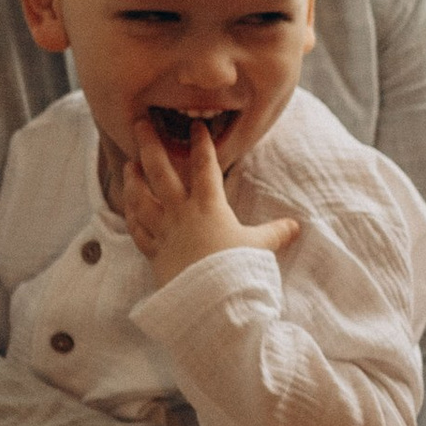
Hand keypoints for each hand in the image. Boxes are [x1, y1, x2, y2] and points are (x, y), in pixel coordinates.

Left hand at [126, 119, 299, 284]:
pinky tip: (130, 209)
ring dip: (133, 180)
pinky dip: (133, 217)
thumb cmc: (237, 270)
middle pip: (160, 172)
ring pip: (141, 199)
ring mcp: (164, 232)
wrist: (212, 302)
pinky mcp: (155, 253)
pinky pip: (138, 230)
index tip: (197, 126)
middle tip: (139, 123)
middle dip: (150, 145)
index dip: (202, 143)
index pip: (205, 166)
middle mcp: (181, 213)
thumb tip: (295, 226)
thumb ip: (275, 233)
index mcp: (209, 206)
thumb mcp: (260, 248)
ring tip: (129, 165)